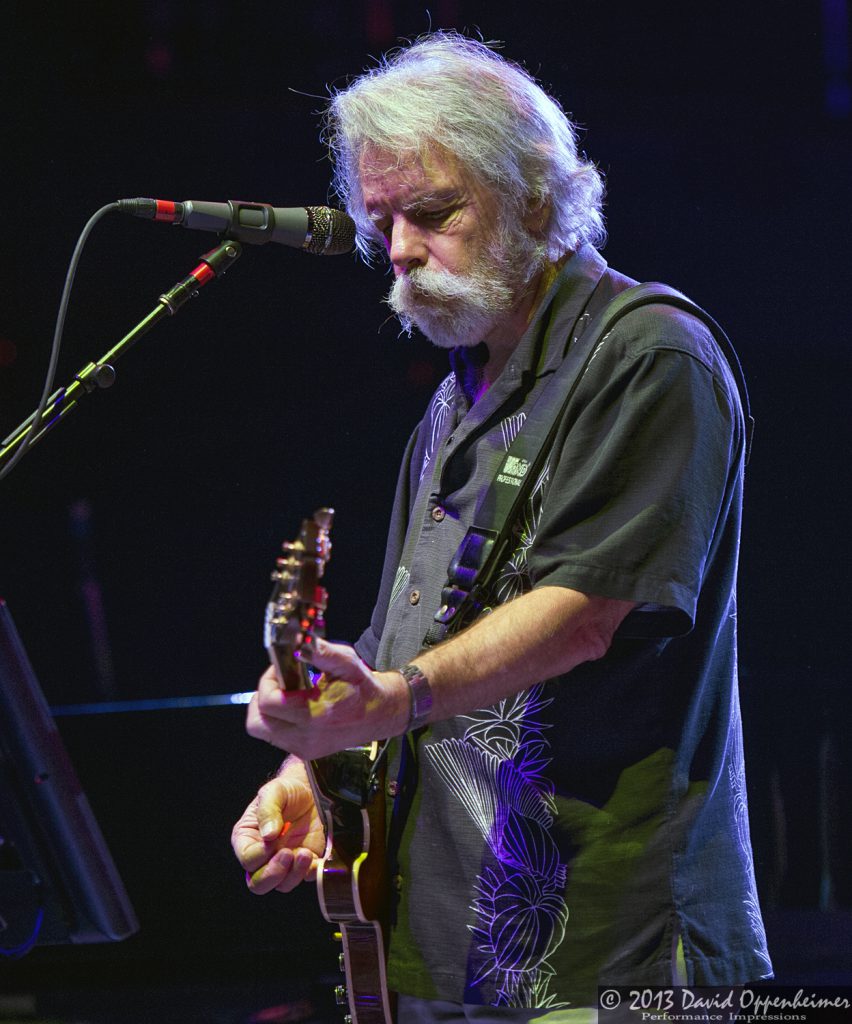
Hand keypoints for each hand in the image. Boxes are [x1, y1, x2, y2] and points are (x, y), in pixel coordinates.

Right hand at [231, 761, 324, 894]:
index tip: (272, 841)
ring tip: (305, 852)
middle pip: (259, 883)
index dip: (258, 855)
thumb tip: (268, 835)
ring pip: (282, 884)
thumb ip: (268, 810)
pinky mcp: (306, 863)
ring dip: (294, 873)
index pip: (247, 859)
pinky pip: (307, 878)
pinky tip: (315, 860)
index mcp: (247, 839)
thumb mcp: (274, 792)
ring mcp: (285, 862)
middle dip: (273, 874)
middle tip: (287, 854)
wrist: (311, 790)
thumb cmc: (286, 791)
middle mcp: (264, 856)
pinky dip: (311, 874)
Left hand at [245, 639, 408, 758]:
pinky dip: (277, 720)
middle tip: (279, 683)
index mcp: (316, 714)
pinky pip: (275, 737)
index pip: (268, 702)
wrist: (381, 713)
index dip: (267, 681)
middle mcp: (307, 736)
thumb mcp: (346, 662)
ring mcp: (305, 748)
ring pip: (263, 730)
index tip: (281, 669)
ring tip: (287, 695)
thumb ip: (320, 652)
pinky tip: (295, 707)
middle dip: (263, 696)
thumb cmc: (362, 686)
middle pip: (257, 721)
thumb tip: (298, 643)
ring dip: (268, 710)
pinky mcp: (305, 752)